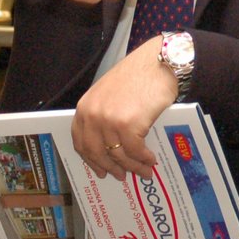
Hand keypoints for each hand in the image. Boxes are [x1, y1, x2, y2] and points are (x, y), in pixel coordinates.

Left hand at [71, 35, 173, 177]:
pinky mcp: (128, 125)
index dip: (92, 160)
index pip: (81, 142)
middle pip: (97, 153)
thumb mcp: (108, 93)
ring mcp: (109, 121)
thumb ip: (103, 114)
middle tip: (121, 175)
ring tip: (144, 172)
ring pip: (118, 155)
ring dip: (133, 167)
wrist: (158, 63)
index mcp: (85, 107)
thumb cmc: (138, 74)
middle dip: (111, 168)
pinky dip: (144, 159)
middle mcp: (93, 115)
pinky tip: (151, 160)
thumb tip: (110, 143)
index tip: (101, 169)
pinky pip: (135, 151)